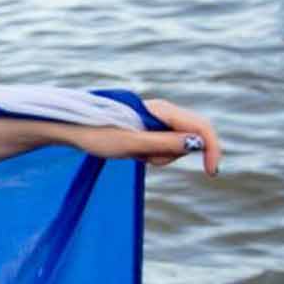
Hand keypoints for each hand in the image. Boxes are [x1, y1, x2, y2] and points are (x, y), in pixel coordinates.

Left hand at [73, 99, 221, 173]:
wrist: (71, 127)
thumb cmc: (95, 134)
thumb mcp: (130, 144)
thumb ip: (163, 144)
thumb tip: (197, 145)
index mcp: (162, 110)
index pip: (201, 128)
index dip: (212, 149)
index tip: (211, 172)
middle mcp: (163, 111)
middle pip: (190, 138)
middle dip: (172, 155)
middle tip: (142, 159)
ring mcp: (156, 119)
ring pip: (175, 145)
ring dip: (158, 156)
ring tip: (131, 154)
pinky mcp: (148, 128)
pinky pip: (161, 146)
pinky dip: (151, 155)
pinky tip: (131, 153)